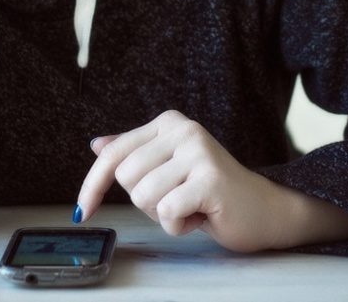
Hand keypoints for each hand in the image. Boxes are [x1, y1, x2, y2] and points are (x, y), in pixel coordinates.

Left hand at [75, 110, 347, 252]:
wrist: (265, 209)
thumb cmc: (212, 192)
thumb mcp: (168, 168)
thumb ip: (135, 153)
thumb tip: (96, 144)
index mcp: (169, 123)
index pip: (113, 154)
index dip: (91, 186)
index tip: (82, 211)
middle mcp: (184, 129)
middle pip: (126, 178)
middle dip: (146, 202)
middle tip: (178, 199)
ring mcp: (198, 152)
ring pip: (144, 196)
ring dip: (165, 215)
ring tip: (191, 206)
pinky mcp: (210, 179)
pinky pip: (168, 212)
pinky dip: (179, 225)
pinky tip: (201, 215)